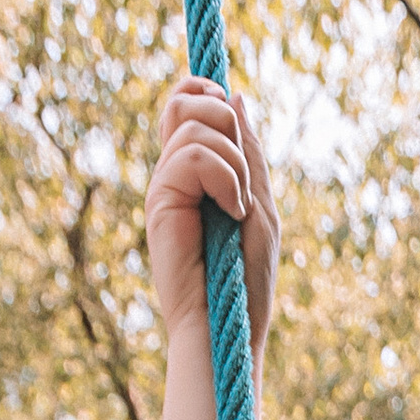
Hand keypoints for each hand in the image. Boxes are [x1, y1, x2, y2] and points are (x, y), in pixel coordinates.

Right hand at [144, 78, 278, 356]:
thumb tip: (234, 95)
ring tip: (239, 208)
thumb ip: (248, 153)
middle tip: (243, 182)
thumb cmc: (245, 282)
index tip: (233, 117)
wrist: (226, 330)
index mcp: (196, 171)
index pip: (188, 100)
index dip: (208, 90)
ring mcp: (164, 186)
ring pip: (194, 122)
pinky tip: (232, 213)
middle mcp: (175, 173)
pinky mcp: (160, 201)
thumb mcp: (259, 204)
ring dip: (234, 161)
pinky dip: (226, 177)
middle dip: (229, 124)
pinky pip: (194, 155)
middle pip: (187, 99)